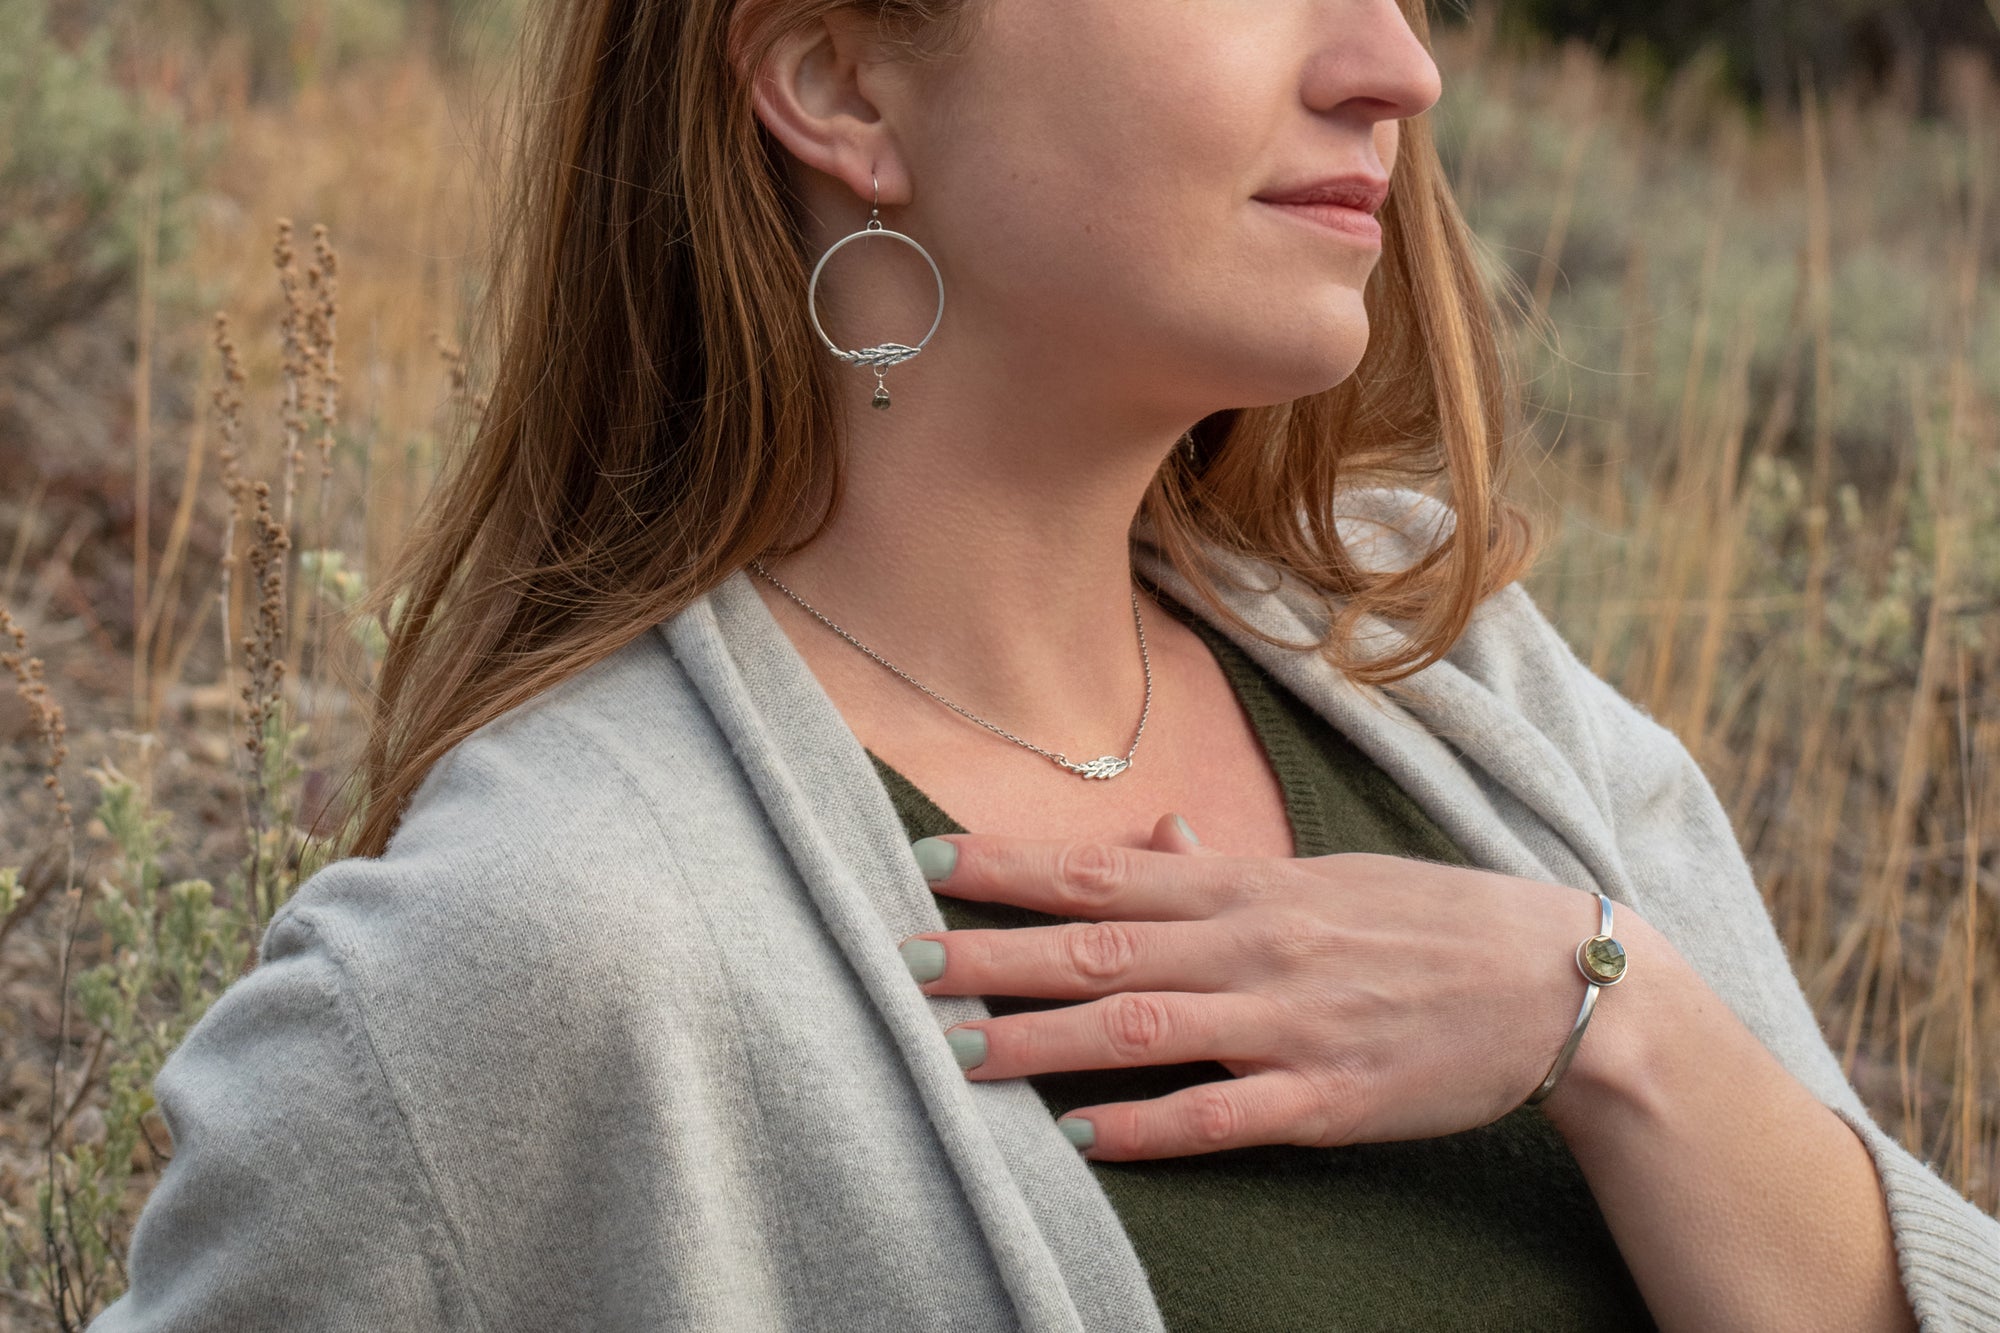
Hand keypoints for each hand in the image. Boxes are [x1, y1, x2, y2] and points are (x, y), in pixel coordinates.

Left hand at [898, 815, 1661, 1160]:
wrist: (1557, 979)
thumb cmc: (1429, 920)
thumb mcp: (1324, 874)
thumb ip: (1228, 869)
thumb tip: (1155, 843)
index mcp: (1250, 887)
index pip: (1106, 871)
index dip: (1012, 866)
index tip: (928, 858)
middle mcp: (1255, 946)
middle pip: (1101, 947)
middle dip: (995, 954)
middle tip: (904, 960)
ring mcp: (1290, 1022)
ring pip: (1143, 1027)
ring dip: (1042, 1039)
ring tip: (956, 1051)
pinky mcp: (1329, 1099)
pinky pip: (1222, 1113)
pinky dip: (1148, 1125)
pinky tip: (1082, 1135)